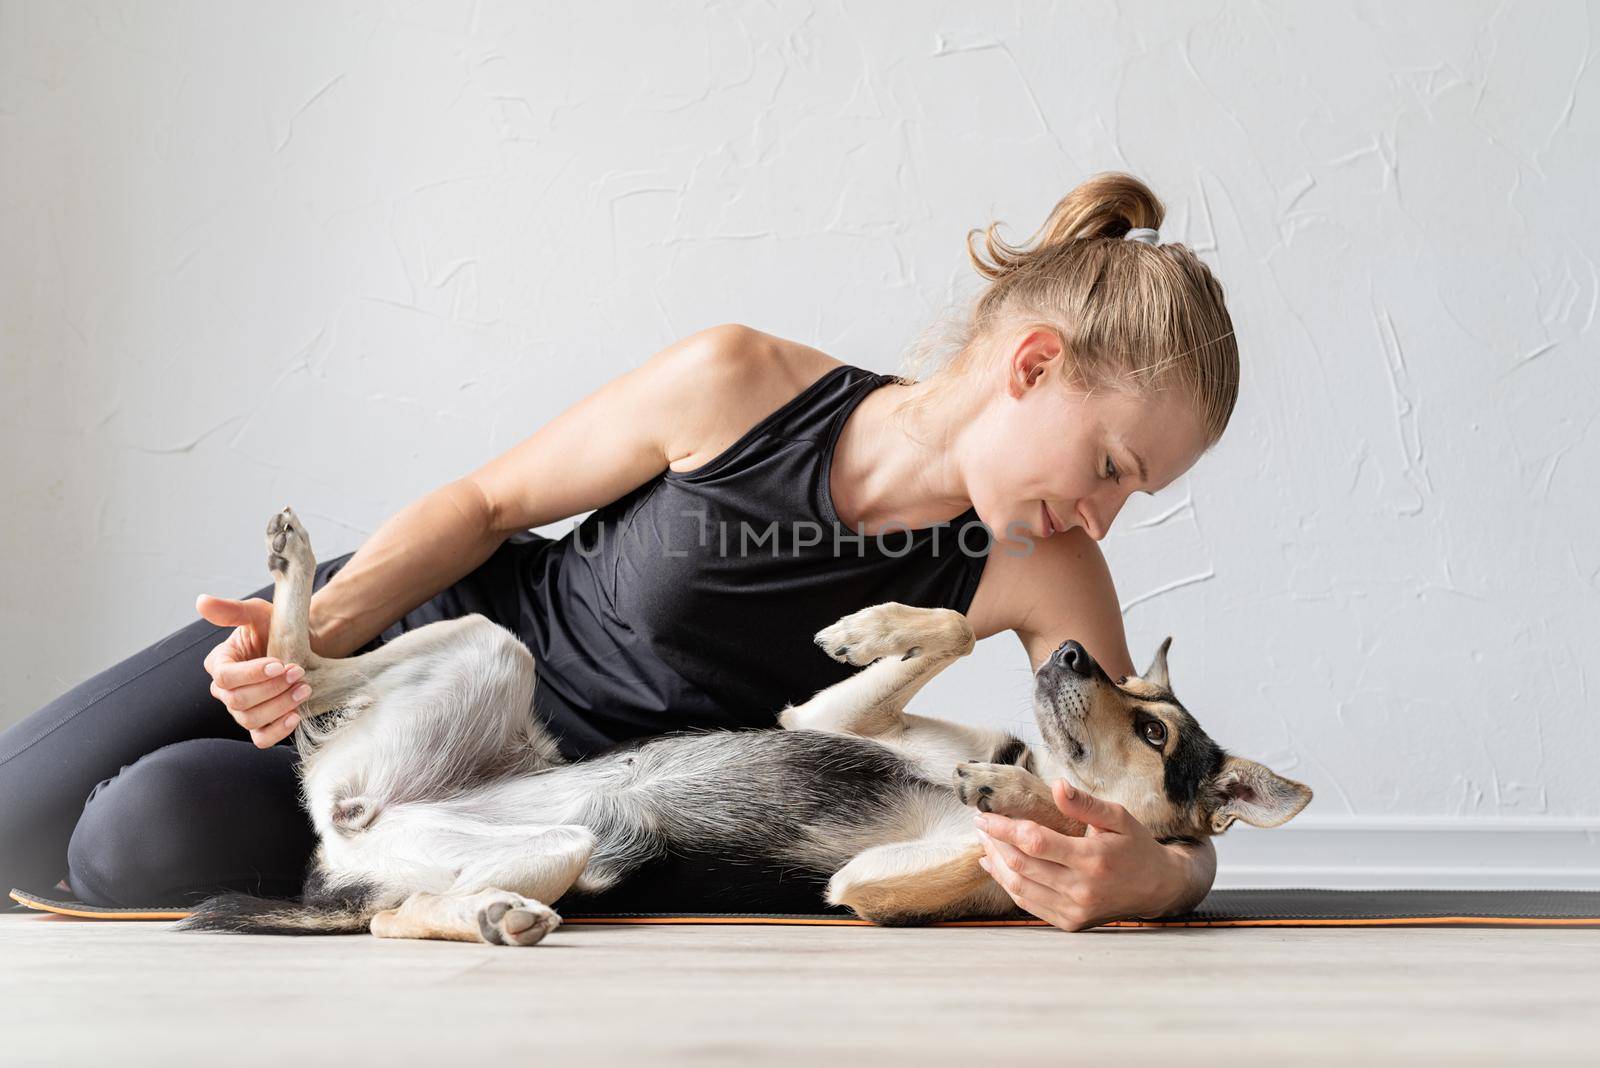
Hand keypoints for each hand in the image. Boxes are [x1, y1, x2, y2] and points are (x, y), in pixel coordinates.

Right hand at [196, 594, 311, 748]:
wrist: (304, 645)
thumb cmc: (277, 629)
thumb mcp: (258, 614)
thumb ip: (232, 611)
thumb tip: (201, 602)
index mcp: (220, 662)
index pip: (225, 677)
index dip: (252, 674)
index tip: (279, 664)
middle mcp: (225, 689)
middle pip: (239, 701)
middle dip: (272, 688)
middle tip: (298, 673)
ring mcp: (241, 709)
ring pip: (250, 719)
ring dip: (280, 706)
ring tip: (304, 689)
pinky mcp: (260, 723)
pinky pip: (261, 738)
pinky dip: (277, 731)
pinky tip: (295, 715)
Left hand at [973, 779, 1211, 930]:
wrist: (1157, 888)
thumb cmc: (1136, 847)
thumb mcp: (1118, 818)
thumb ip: (1085, 804)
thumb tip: (1057, 785)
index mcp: (1092, 859)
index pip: (1035, 841)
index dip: (1004, 828)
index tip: (984, 816)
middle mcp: (1081, 888)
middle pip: (1022, 865)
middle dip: (994, 843)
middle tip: (980, 825)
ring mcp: (1074, 910)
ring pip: (1020, 887)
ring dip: (996, 864)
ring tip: (984, 844)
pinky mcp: (1069, 922)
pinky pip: (1029, 904)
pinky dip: (1008, 885)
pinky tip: (996, 868)